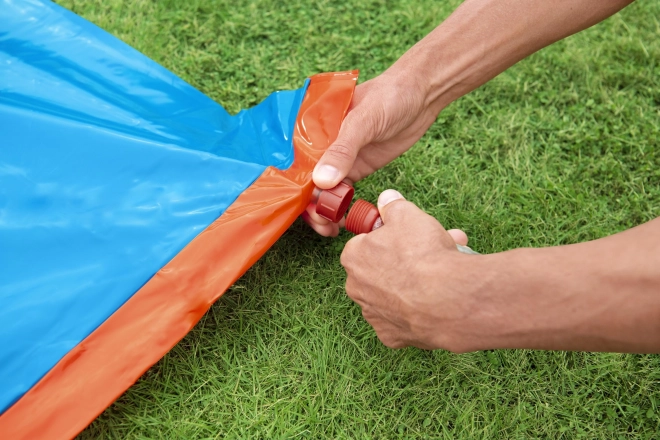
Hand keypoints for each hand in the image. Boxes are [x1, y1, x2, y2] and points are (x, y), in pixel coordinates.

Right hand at [303, 68, 442, 236]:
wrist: (422, 96)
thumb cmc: (389, 96)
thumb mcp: (364, 121)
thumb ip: (342, 150)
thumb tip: (321, 181)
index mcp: (313, 127)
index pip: (294, 159)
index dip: (293, 184)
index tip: (299, 207)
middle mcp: (321, 144)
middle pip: (305, 180)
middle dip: (309, 204)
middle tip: (321, 222)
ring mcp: (339, 159)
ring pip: (323, 191)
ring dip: (323, 210)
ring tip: (329, 228)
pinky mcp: (356, 169)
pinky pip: (341, 193)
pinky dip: (339, 208)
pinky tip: (340, 222)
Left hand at [341, 189, 483, 351]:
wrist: (447, 299)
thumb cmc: (422, 254)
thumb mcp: (408, 215)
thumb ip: (393, 205)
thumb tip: (387, 198)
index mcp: (353, 258)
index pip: (366, 244)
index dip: (390, 238)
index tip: (408, 236)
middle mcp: (356, 289)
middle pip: (381, 269)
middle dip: (406, 259)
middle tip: (434, 250)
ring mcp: (373, 315)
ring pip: (394, 294)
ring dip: (415, 284)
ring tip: (446, 273)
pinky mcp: (392, 336)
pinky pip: (404, 319)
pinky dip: (419, 310)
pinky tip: (438, 300)